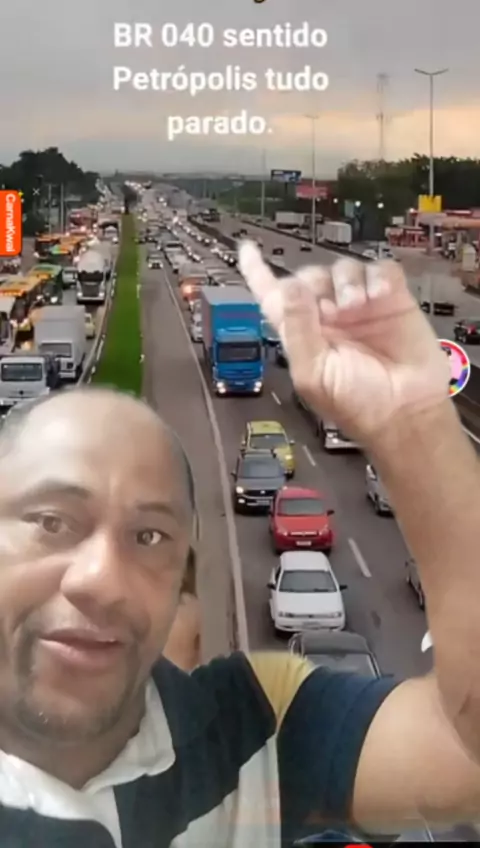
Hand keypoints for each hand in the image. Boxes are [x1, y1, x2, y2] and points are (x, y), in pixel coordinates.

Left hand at [238, 242, 449, 442]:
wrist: (405, 413)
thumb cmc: (357, 405)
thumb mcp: (314, 373)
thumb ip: (297, 329)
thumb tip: (289, 286)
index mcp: (301, 334)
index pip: (273, 297)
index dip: (258, 273)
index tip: (248, 250)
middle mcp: (328, 316)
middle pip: (309, 276)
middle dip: (314, 284)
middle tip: (331, 311)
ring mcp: (360, 306)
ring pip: (343, 269)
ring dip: (346, 282)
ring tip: (356, 306)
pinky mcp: (392, 300)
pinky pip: (381, 270)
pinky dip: (378, 276)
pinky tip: (378, 296)